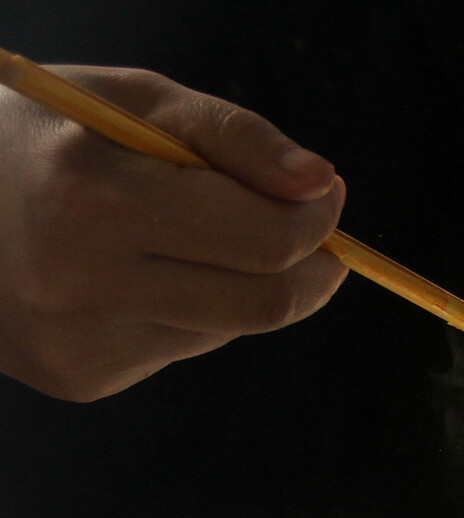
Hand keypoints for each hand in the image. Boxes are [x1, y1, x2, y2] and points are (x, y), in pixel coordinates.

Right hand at [0, 66, 347, 400]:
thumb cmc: (44, 133)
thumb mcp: (132, 100)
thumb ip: (236, 137)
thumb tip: (321, 184)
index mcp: (95, 198)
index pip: (267, 239)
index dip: (318, 219)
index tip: (324, 195)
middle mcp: (80, 282)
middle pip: (264, 303)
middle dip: (311, 268)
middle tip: (313, 234)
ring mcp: (78, 342)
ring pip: (229, 327)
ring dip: (242, 282)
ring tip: (185, 234)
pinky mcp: (81, 377)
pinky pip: (183, 345)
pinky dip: (191, 308)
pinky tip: (137, 270)